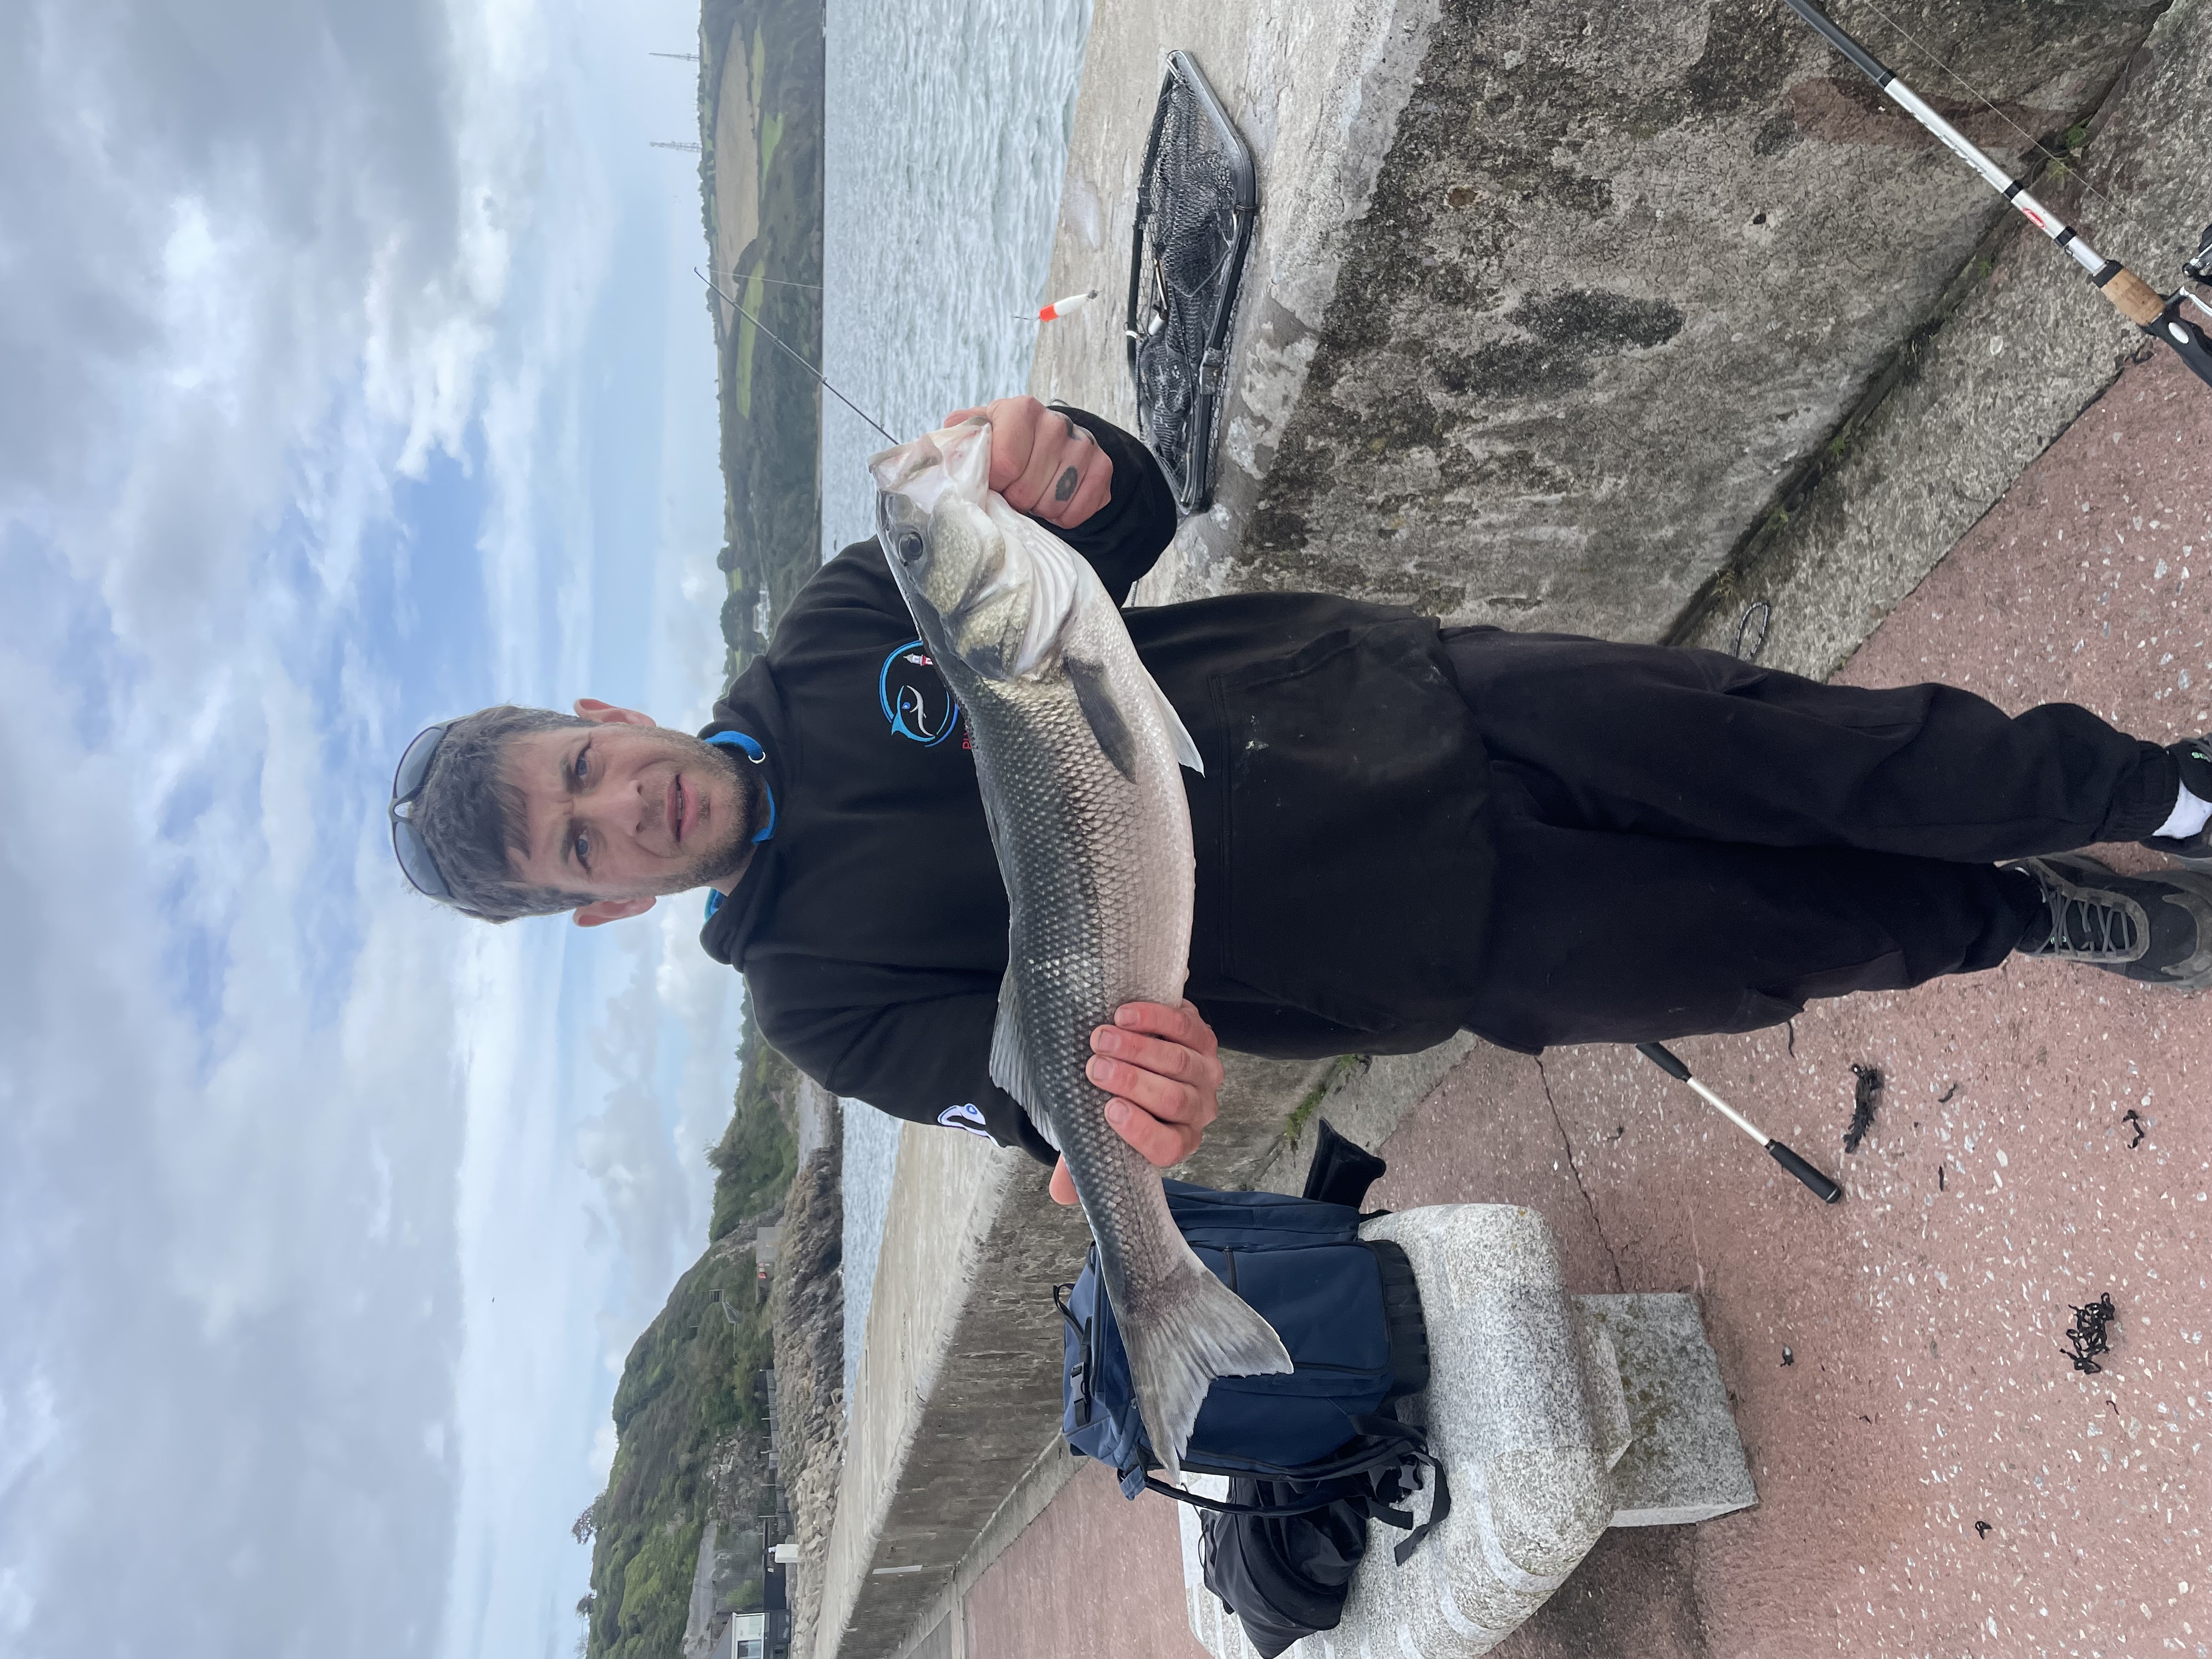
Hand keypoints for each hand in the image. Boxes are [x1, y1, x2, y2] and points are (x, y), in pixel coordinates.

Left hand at [941, 394, 1112, 529]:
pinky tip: (1055, 499)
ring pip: (1053, 504)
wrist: (1049, 441)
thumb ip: (959, 440)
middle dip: (1016, 499)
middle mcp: (1055, 423)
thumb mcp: (979, 434)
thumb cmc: (1005, 443)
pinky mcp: (1102, 468)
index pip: (1004, 465)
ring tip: (1034, 493)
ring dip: (1038, 508)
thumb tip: (938, 451)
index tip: (992, 482)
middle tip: (1014, 491)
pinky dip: (1063, 516)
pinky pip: (1077, 512)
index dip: (994, 484)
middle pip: (1027, 491)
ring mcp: (1083, 445)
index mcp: (1020, 409)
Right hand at [1048, 1000, 1223, 1204]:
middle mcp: (1198, 1110)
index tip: (1110, 1110)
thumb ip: (1084, 1160)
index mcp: (1177, 1141)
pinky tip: (1124, 1015)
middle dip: (1132, 1082)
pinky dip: (1154, 1019)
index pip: (1167, 1146)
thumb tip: (1061, 1194)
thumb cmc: (1123, 1098)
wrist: (1144, 1055)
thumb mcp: (1103, 1130)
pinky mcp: (1204, 1037)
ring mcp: (1206, 1072)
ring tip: (1100, 1039)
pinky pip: (1184, 1027)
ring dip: (1138, 1049)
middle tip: (1095, 1068)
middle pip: (1173, 1099)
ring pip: (1180, 1062)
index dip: (1141, 1131)